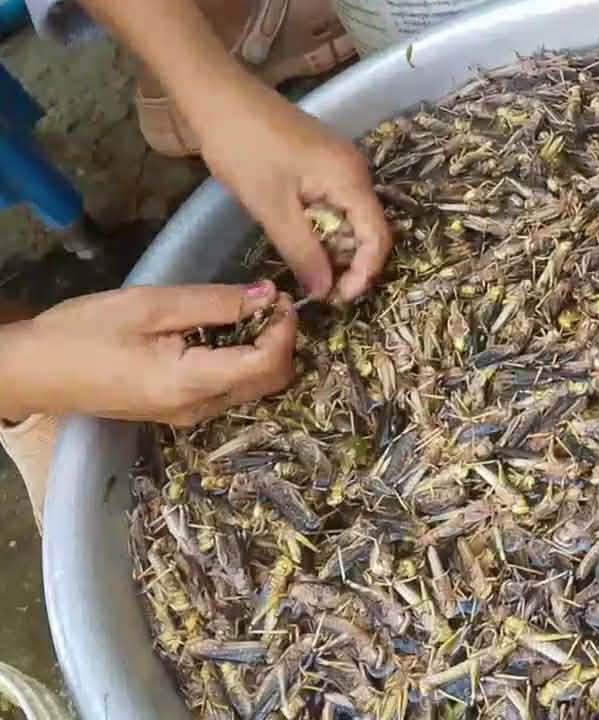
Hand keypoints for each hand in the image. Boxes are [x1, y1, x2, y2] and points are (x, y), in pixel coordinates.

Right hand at [0, 281, 296, 425]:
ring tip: (247, 310)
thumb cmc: (84, 332)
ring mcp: (191, 415)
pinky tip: (225, 330)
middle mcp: (200, 409)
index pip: (269, 364)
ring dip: (264, 349)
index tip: (282, 296)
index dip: (286, 329)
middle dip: (282, 340)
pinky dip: (242, 359)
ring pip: (254, 386)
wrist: (32, 372)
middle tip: (268, 301)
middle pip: (270, 380)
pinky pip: (230, 388)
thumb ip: (215, 302)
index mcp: (192, 384)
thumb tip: (269, 295)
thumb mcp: (150, 305)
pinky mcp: (181, 410)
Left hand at [194, 77, 391, 302]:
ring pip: (351, 219)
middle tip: (321, 291)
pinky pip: (336, 204)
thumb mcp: (271, 207)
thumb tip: (325, 293)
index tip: (337, 300)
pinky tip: (303, 242)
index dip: (363, 273)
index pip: (377, 237)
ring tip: (310, 272)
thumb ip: (302, 252)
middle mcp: (355, 171)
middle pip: (368, 229)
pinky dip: (324, 229)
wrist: (216, 95)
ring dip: (335, 248)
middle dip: (350, 264)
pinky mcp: (323, 163)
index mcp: (350, 179)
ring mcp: (340, 165)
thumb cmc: (242, 148)